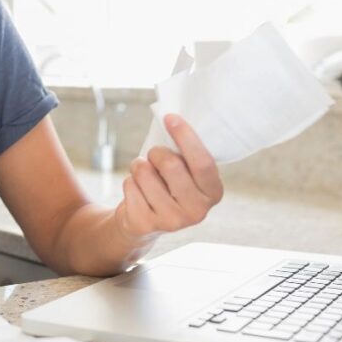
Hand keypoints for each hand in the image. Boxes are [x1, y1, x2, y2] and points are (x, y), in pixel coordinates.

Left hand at [113, 114, 223, 241]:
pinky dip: (129, 181)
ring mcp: (172, 221)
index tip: (170, 117)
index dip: (186, 137)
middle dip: (157, 152)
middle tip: (154, 155)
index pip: (203, 162)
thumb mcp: (185, 171)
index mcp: (213, 192)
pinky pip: (129, 185)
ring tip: (144, 174)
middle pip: (171, 165)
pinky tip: (137, 192)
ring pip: (145, 172)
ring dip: (139, 166)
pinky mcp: (145, 224)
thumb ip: (186, 153)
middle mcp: (198, 211)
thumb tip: (172, 120)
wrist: (145, 222)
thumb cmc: (168, 185)